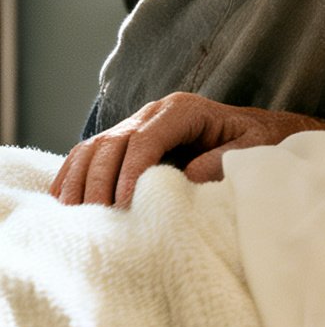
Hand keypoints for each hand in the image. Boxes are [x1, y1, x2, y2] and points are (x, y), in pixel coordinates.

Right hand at [51, 92, 324, 208]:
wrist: (260, 134)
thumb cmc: (258, 142)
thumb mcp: (254, 148)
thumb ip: (225, 159)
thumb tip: (190, 175)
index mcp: (184, 110)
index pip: (147, 137)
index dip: (132, 169)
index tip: (124, 202)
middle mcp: (155, 113)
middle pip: (114, 141)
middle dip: (100, 179)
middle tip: (95, 216)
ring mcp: (137, 126)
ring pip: (95, 146)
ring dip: (80, 179)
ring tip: (73, 213)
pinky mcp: (128, 143)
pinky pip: (91, 154)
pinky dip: (74, 175)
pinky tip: (63, 200)